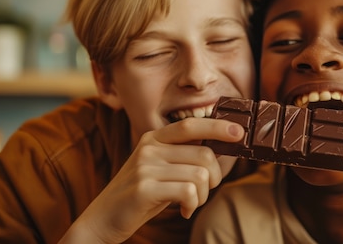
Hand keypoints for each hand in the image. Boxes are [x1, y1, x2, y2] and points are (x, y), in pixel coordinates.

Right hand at [59, 118, 242, 243]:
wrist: (103, 218)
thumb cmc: (141, 194)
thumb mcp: (161, 168)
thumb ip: (184, 156)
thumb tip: (222, 148)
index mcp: (154, 138)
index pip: (191, 125)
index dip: (218, 126)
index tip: (239, 133)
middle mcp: (149, 147)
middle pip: (204, 154)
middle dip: (215, 177)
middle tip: (204, 191)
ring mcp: (145, 167)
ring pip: (200, 175)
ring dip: (203, 195)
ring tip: (190, 202)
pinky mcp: (144, 188)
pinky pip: (188, 192)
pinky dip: (192, 205)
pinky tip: (183, 210)